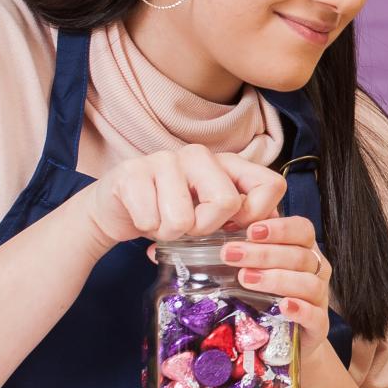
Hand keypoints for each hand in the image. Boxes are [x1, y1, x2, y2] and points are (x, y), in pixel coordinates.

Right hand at [85, 145, 283, 249]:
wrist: (116, 211)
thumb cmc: (170, 214)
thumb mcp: (213, 217)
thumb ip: (244, 219)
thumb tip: (271, 232)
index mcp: (228, 164)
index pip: (271, 185)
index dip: (257, 214)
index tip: (234, 226)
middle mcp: (200, 155)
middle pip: (227, 202)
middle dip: (206, 228)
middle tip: (190, 227)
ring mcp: (165, 159)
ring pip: (184, 218)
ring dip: (171, 233)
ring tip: (163, 222)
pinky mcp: (132, 172)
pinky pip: (151, 220)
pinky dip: (147, 229)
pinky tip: (142, 216)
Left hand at [224, 216, 333, 362]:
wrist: (280, 340)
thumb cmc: (266, 297)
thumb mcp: (258, 268)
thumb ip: (250, 244)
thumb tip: (227, 221)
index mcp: (304, 251)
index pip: (302, 230)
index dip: (279, 228)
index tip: (251, 231)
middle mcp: (317, 272)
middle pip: (300, 256)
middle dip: (263, 254)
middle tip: (231, 255)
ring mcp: (320, 299)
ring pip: (308, 283)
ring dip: (277, 279)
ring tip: (246, 279)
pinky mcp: (319, 327)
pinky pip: (316, 316)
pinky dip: (300, 309)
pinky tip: (283, 306)